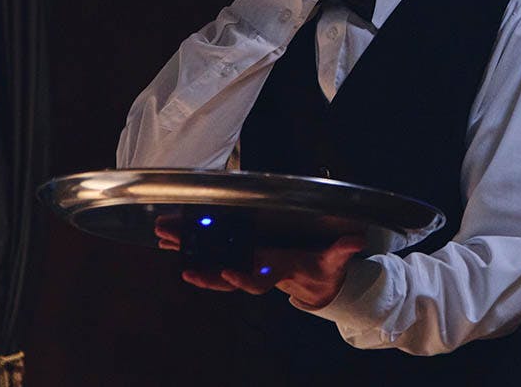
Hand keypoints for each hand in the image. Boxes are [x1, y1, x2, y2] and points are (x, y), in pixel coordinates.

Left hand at [155, 220, 365, 309]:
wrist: (314, 280)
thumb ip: (342, 250)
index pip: (255, 280)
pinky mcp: (240, 253)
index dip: (241, 278)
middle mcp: (255, 268)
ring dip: (188, 250)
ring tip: (164, 240)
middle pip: (223, 272)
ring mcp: (245, 261)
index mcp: (275, 271)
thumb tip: (356, 240)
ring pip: (211, 259)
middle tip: (181, 263)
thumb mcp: (334, 261)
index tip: (227, 272)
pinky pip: (212, 252)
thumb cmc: (320, 269)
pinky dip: (192, 245)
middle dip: (202, 268)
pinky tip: (171, 239)